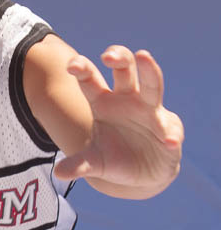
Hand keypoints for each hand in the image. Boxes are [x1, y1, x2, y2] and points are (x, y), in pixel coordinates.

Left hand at [53, 46, 183, 195]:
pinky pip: (170, 128)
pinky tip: (168, 141)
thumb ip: (79, 165)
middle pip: (124, 69)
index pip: (90, 80)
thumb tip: (60, 173)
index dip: (82, 69)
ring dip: (149, 70)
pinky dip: (170, 134)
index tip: (72, 65)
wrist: (141, 173)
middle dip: (118, 57)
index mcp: (102, 102)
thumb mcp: (95, 162)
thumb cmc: (113, 157)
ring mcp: (150, 110)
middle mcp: (127, 98)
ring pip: (151, 84)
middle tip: (108, 55)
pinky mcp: (168, 128)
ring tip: (144, 56)